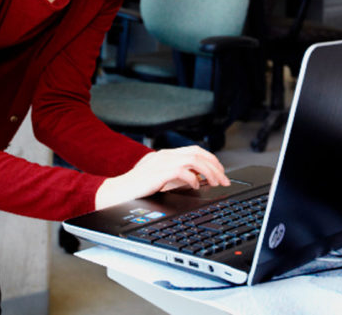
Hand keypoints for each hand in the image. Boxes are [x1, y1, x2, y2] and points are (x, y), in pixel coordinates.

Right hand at [94, 146, 229, 209]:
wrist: (117, 192)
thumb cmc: (136, 188)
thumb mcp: (159, 178)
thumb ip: (176, 176)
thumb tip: (198, 180)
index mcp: (166, 155)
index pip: (195, 150)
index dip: (211, 159)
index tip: (221, 172)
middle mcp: (165, 155)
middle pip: (198, 153)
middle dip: (215, 167)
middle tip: (224, 180)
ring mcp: (162, 162)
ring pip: (194, 160)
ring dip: (209, 172)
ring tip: (215, 183)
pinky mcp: (158, 172)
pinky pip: (183, 171)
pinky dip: (193, 179)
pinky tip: (195, 186)